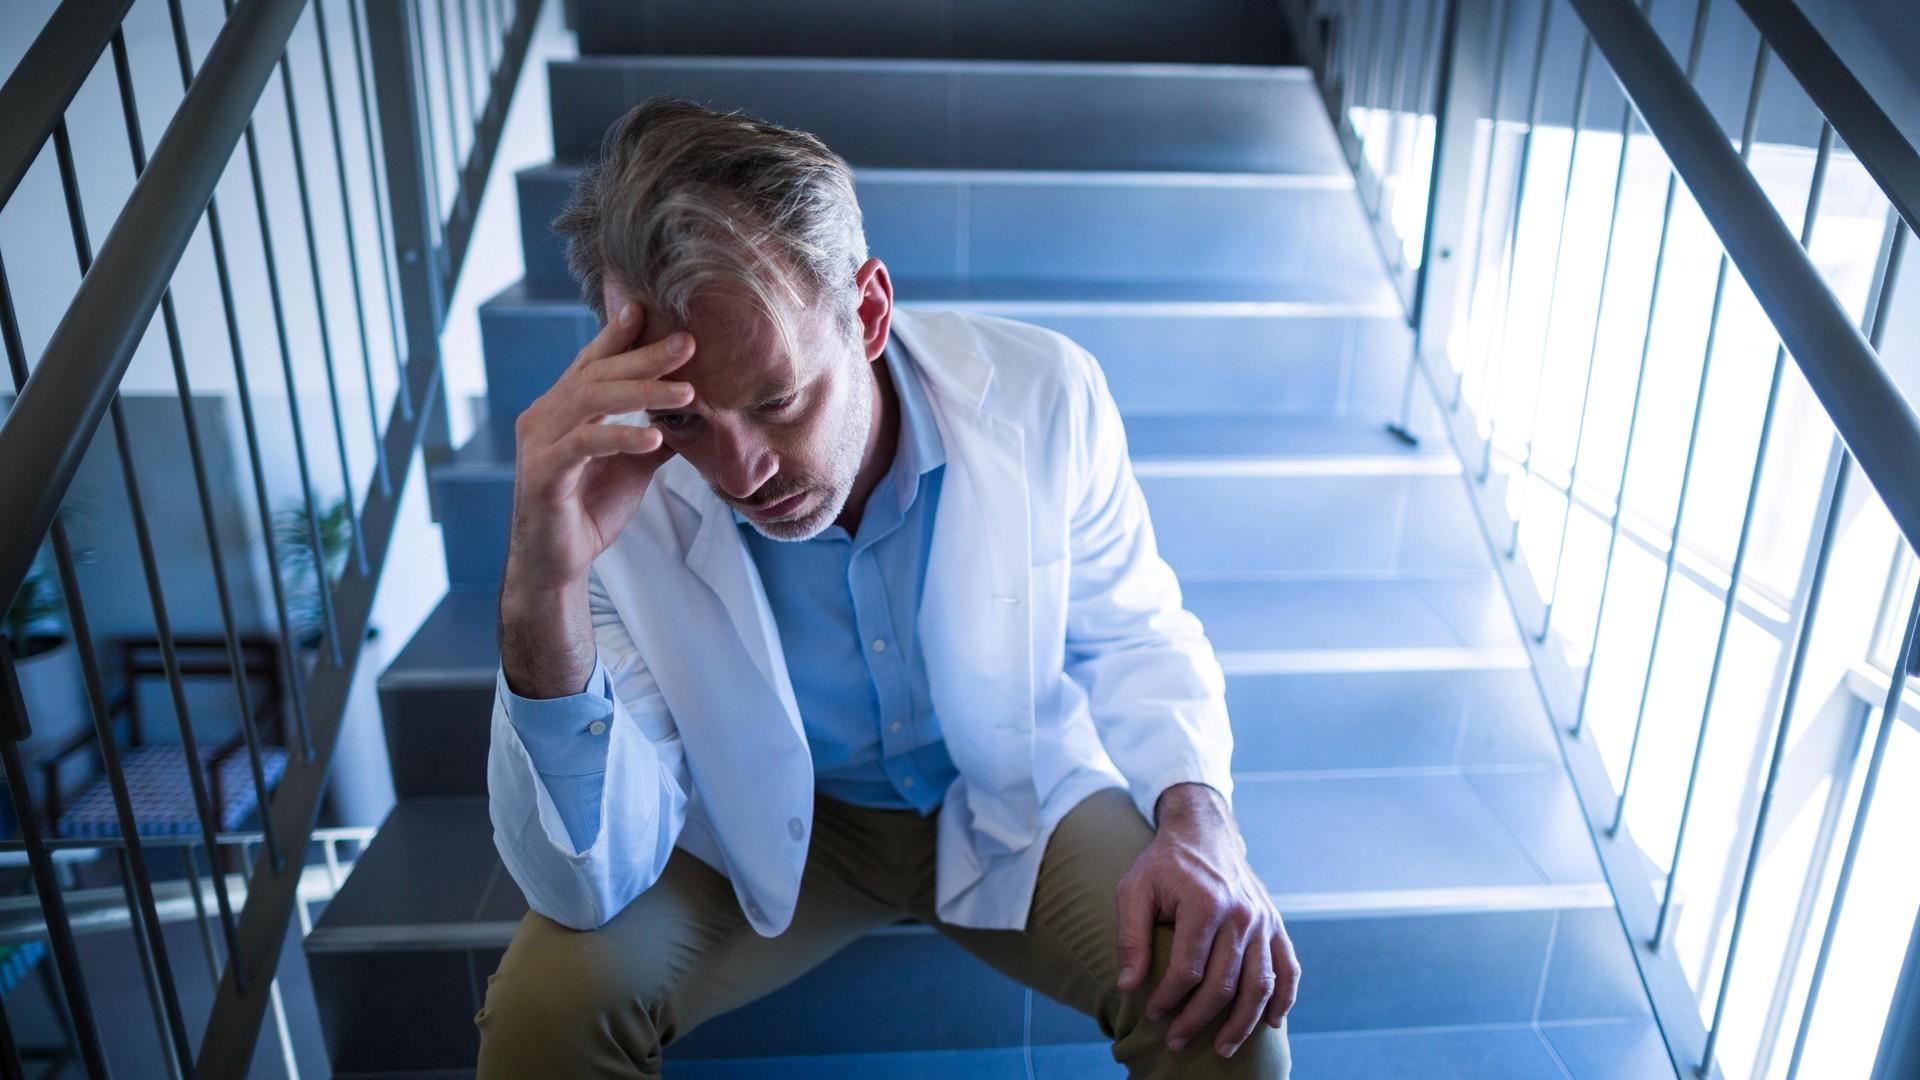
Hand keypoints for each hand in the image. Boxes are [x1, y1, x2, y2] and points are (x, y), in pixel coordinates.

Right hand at [505, 302, 694, 594]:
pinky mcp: (542, 474)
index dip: (618, 335)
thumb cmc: (589, 510)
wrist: (557, 563)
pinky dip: (620, 437)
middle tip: (688, 344)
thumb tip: (695, 413)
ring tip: (686, 393)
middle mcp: (544, 417)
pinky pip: (583, 445)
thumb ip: (656, 434)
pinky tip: (652, 437)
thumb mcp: (633, 465)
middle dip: (645, 357)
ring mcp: (539, 444)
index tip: (649, 310)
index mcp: (561, 409)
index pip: (592, 363)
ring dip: (641, 393)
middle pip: (597, 374)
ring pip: (590, 401)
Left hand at [1114, 783, 1298, 1057]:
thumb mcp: (1134, 890)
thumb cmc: (1163, 865)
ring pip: (1260, 985)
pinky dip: (1284, 999)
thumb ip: (1130, 938)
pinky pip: (1287, 968)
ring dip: (1242, 1023)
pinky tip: (1271, 1024)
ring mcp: (1263, 920)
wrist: (1204, 832)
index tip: (1151, 1013)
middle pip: (1224, 984)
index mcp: (1205, 903)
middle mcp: (1242, 914)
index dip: (1168, 998)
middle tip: (1175, 1042)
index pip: (1189, 969)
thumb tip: (1128, 986)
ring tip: (1222, 1049)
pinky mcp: (1274, 924)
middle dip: (1198, 1020)